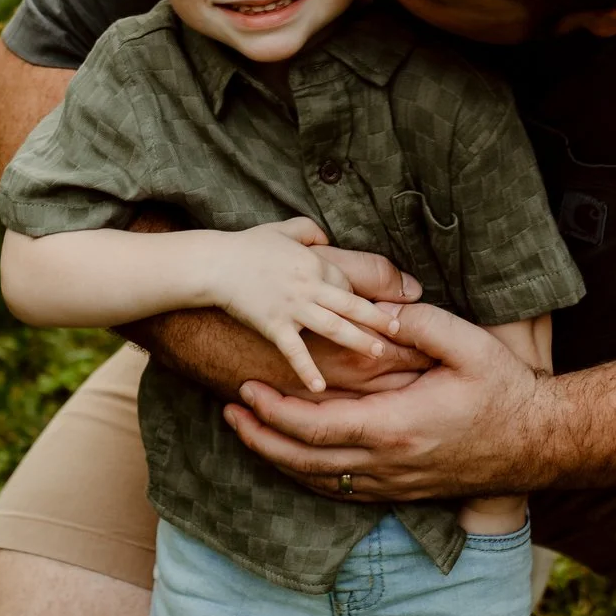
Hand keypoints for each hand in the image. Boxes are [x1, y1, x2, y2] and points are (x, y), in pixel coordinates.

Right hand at [206, 219, 406, 392]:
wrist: (215, 264)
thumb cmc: (246, 246)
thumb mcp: (282, 228)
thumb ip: (309, 230)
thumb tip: (326, 237)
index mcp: (314, 263)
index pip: (346, 282)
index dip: (356, 296)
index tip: (365, 309)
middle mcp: (309, 286)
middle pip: (352, 304)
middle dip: (378, 318)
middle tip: (400, 330)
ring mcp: (292, 307)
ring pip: (334, 326)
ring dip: (358, 340)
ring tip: (378, 352)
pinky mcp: (273, 325)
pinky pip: (295, 351)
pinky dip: (307, 369)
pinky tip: (319, 387)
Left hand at [222, 301, 548, 499]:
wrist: (538, 442)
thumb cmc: (505, 390)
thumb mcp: (470, 345)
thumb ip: (421, 324)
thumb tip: (379, 311)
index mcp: (396, 427)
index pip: (316, 426)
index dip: (274, 411)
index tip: (246, 389)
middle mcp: (387, 463)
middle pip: (304, 460)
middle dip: (260, 436)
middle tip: (229, 411)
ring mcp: (393, 482)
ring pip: (318, 481)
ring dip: (277, 458)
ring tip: (246, 431)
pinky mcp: (401, 490)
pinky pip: (339, 490)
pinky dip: (306, 475)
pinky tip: (291, 457)